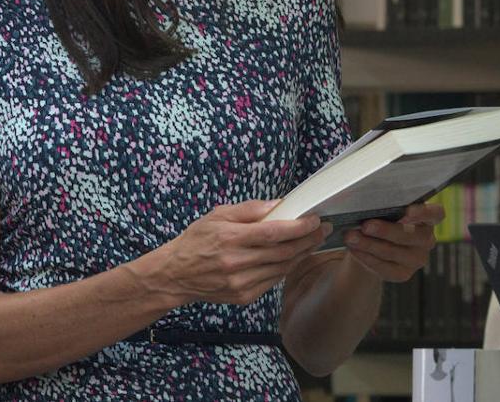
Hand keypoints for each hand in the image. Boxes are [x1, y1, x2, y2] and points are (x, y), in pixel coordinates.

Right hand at [155, 200, 330, 305]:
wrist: (176, 274)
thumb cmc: (197, 240)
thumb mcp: (218, 215)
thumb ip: (249, 209)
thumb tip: (278, 204)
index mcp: (230, 238)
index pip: (274, 233)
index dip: (299, 227)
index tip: (315, 219)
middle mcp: (236, 262)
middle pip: (283, 252)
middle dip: (308, 240)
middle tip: (323, 229)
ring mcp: (241, 283)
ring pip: (282, 268)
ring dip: (302, 254)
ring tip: (314, 241)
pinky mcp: (243, 296)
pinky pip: (273, 280)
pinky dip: (286, 267)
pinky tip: (294, 256)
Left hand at [341, 203, 444, 282]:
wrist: (372, 242)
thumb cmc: (381, 218)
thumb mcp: (384, 208)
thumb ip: (383, 203)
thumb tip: (365, 200)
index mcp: (427, 217)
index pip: (436, 213)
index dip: (424, 213)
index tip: (407, 210)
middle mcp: (426, 239)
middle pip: (412, 236)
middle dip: (386, 230)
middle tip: (366, 225)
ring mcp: (417, 258)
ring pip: (394, 252)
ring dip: (370, 245)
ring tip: (352, 237)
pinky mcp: (403, 274)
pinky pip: (385, 268)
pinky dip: (367, 258)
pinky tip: (355, 250)